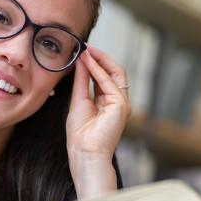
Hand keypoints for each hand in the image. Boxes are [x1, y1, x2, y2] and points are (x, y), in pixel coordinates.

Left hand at [66, 46, 130, 198]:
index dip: (95, 63)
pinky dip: (99, 70)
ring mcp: (121, 103)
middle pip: (113, 72)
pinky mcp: (121, 105)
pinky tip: (88, 63)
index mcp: (107, 102)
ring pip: (115, 74)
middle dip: (100, 58)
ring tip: (87, 50)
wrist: (85, 153)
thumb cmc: (80, 134)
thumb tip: (82, 61)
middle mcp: (117, 101)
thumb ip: (82, 81)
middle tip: (86, 47)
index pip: (104, 76)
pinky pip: (110, 83)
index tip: (83, 52)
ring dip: (100, 60)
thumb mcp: (79, 101)